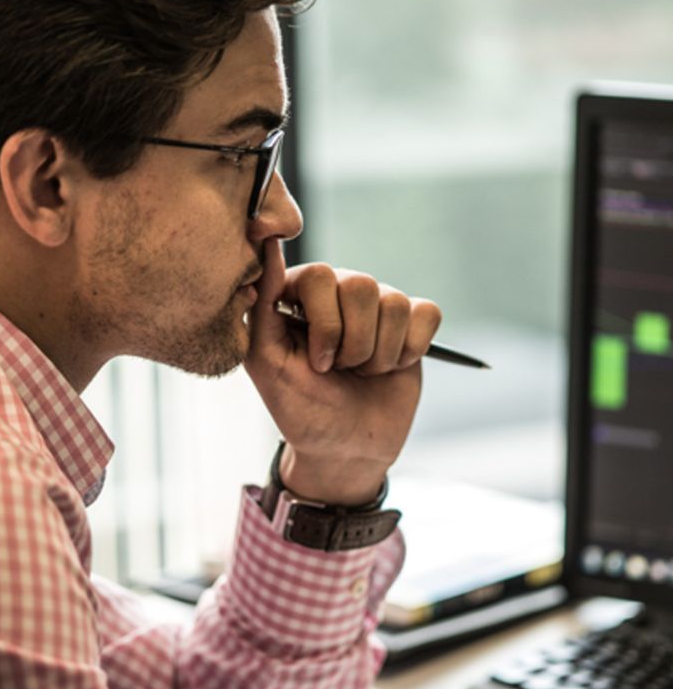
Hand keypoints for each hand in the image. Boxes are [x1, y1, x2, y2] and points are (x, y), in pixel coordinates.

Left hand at [244, 239, 441, 506]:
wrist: (345, 448)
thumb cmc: (301, 408)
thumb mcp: (268, 364)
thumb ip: (262, 304)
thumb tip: (267, 241)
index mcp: (298, 294)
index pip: (319, 276)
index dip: (325, 326)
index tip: (317, 363)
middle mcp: (337, 290)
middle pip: (361, 285)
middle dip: (354, 345)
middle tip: (341, 370)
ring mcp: (377, 304)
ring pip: (395, 303)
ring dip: (380, 355)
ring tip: (362, 372)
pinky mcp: (412, 322)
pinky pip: (427, 313)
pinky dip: (411, 349)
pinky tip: (393, 365)